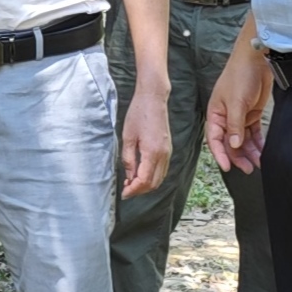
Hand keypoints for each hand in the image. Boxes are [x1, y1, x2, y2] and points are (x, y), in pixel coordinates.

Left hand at [120, 69, 171, 197]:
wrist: (153, 98)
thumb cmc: (138, 113)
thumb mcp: (127, 137)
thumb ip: (128, 159)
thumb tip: (129, 177)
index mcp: (153, 152)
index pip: (144, 180)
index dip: (134, 190)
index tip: (124, 193)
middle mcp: (164, 155)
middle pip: (154, 183)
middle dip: (140, 190)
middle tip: (126, 190)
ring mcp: (168, 152)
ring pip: (160, 178)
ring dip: (146, 184)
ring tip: (131, 183)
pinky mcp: (168, 149)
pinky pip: (162, 170)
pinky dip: (152, 176)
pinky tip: (140, 174)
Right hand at [207, 41, 270, 173]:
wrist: (257, 59)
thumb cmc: (240, 75)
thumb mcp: (236, 102)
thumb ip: (234, 125)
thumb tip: (233, 145)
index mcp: (215, 114)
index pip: (214, 139)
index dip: (220, 154)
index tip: (227, 167)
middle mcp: (226, 117)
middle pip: (229, 142)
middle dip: (238, 156)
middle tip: (248, 168)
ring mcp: (239, 116)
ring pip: (243, 140)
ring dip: (250, 151)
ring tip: (259, 163)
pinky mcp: (252, 113)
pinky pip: (254, 133)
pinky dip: (258, 142)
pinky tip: (263, 150)